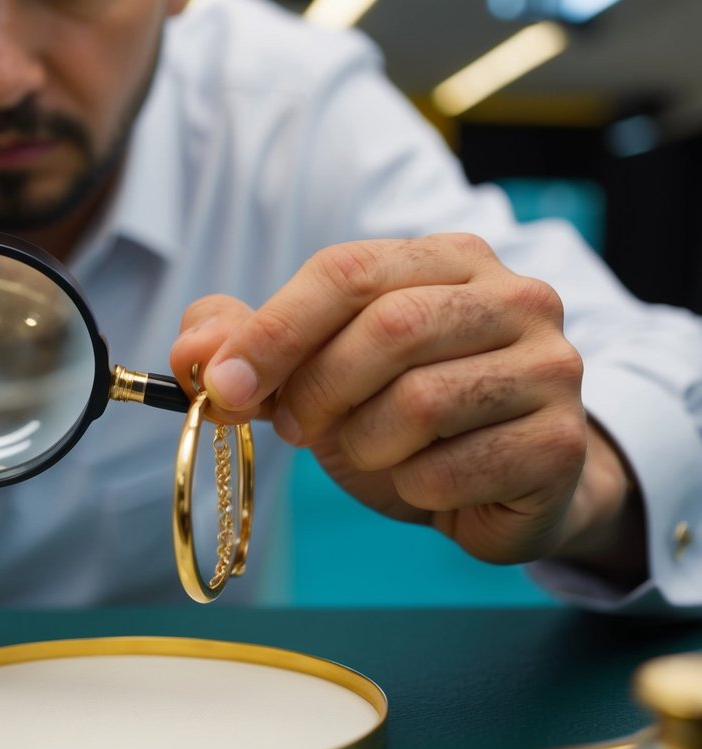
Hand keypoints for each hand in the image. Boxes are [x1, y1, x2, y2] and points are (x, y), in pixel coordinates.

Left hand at [171, 234, 637, 570]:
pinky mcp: (559, 443)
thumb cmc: (404, 414)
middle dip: (318, 389)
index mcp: (448, 260)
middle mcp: (514, 299)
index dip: (275, 330)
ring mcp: (549, 368)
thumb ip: (252, 345)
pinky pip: (453, 469)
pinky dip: (412, 486)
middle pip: (390, 328)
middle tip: (294, 427)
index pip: (347, 271)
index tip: (223, 384)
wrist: (504, 482)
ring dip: (366, 443)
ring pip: (421, 402)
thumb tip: (192, 354)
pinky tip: (423, 481)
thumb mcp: (322, 370)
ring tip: (368, 449)